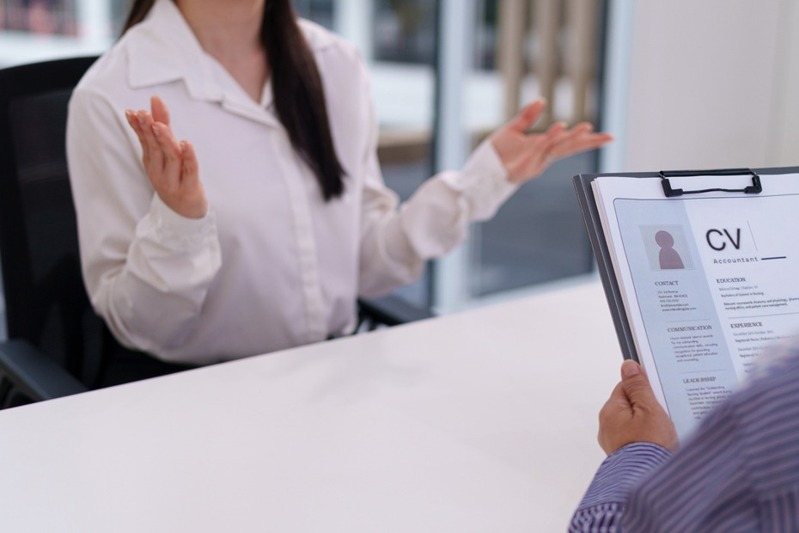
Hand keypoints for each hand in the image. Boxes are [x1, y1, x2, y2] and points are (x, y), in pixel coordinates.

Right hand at [125, 96, 207, 218]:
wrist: (185, 213)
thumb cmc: (175, 178)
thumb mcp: (166, 154)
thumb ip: (162, 127)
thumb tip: (154, 100)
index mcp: (152, 163)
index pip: (145, 142)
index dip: (139, 127)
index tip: (133, 111)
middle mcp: (160, 172)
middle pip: (154, 149)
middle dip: (149, 130)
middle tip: (144, 114)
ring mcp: (174, 182)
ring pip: (170, 158)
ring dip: (165, 140)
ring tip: (160, 125)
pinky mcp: (190, 189)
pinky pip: (190, 170)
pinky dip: (189, 156)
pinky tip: (186, 143)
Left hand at [491, 99, 612, 183]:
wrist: (482, 169)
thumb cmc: (498, 153)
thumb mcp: (513, 129)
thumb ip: (527, 116)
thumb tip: (541, 100)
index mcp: (543, 147)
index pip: (569, 142)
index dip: (586, 139)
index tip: (603, 134)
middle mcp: (543, 155)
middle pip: (570, 147)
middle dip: (589, 142)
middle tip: (610, 137)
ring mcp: (535, 160)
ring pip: (558, 147)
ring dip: (573, 137)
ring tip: (587, 128)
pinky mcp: (526, 164)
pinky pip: (541, 147)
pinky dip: (551, 137)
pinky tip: (561, 127)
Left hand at [598, 360, 677, 454]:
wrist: (649, 481)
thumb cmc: (649, 445)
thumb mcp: (649, 409)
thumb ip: (639, 387)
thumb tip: (628, 366)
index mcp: (610, 411)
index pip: (625, 388)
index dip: (644, 388)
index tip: (658, 391)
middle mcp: (608, 427)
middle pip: (630, 406)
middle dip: (648, 407)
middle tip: (664, 413)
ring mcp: (615, 443)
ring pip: (634, 424)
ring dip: (649, 424)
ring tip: (665, 431)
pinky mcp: (625, 456)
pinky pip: (637, 440)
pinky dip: (648, 439)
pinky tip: (661, 443)